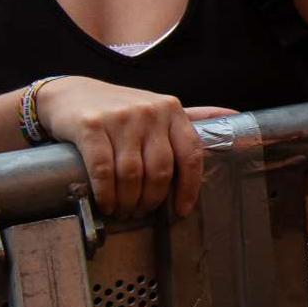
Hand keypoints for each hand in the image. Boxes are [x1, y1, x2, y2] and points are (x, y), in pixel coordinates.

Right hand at [33, 76, 232, 217]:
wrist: (71, 94)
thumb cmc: (121, 109)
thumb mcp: (159, 109)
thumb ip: (194, 116)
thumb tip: (236, 117)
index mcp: (172, 110)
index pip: (191, 153)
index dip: (189, 187)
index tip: (181, 210)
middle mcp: (150, 112)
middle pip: (160, 169)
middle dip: (152, 199)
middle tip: (142, 212)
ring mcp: (120, 118)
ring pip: (132, 173)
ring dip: (128, 200)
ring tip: (124, 210)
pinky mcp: (91, 126)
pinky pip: (104, 170)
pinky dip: (106, 193)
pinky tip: (106, 202)